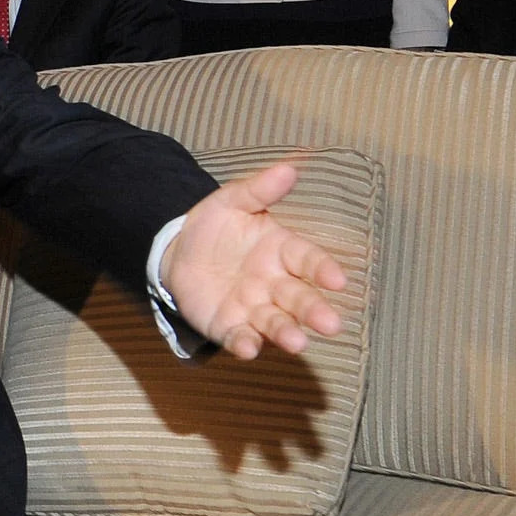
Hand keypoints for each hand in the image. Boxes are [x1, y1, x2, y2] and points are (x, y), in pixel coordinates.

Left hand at [161, 162, 346, 358]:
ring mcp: (254, 308)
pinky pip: (239, 337)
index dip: (323, 269)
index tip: (337, 280)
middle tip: (331, 324)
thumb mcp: (232, 201)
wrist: (178, 252)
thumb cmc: (215, 226)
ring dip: (287, 333)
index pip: (308, 259)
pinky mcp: (230, 326)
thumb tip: (290, 167)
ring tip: (298, 343)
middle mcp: (275, 283)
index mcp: (281, 250)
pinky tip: (247, 348)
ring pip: (275, 323)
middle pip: (299, 297)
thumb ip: (259, 189)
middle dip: (314, 310)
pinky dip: (245, 344)